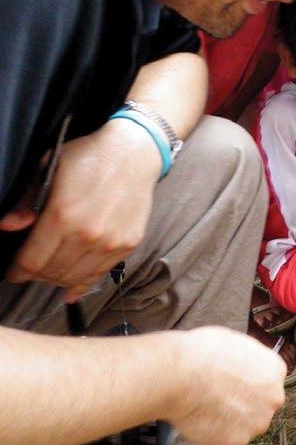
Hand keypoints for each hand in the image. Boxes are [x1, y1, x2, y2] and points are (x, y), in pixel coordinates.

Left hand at [5, 119, 161, 301]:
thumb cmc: (88, 158)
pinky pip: (99, 274)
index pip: (32, 260)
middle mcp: (87, 235)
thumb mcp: (49, 169)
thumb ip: (28, 201)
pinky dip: (82, 285)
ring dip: (57, 280)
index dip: (18, 271)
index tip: (12, 273)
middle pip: (52, 272)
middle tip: (30, 271)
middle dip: (36, 275)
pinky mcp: (127, 245)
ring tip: (49, 275)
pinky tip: (70, 290)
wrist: (133, 154)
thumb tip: (7, 226)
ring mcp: (110, 243)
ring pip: (74, 277)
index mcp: (62, 216)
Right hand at [167, 326, 285, 444]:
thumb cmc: (202, 353)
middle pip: (261, 407)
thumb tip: (244, 367)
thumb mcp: (236, 343)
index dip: (248, 386)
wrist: (181, 375)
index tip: (232, 387)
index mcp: (275, 370)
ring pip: (245, 426)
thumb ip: (249, 361)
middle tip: (218, 400)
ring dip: (229, 422)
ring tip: (205, 409)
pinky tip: (200, 420)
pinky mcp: (236, 441)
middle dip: (243, 406)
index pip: (268, 384)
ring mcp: (256, 422)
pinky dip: (213, 435)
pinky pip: (225, 440)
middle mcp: (273, 398)